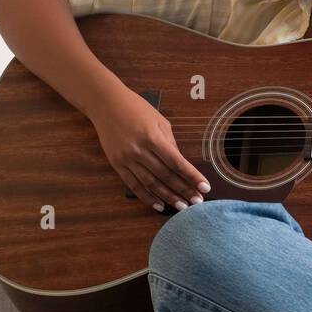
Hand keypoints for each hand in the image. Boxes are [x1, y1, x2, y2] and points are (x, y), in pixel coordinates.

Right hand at [90, 87, 211, 211]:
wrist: (106, 103)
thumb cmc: (137, 108)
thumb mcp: (160, 121)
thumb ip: (170, 144)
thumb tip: (181, 165)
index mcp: (153, 137)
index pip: (177, 162)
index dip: (192, 176)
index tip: (205, 188)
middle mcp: (139, 150)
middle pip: (165, 176)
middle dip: (183, 190)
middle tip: (197, 202)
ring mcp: (126, 159)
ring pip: (150, 184)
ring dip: (168, 197)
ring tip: (182, 207)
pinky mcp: (116, 164)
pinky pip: (133, 185)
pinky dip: (146, 197)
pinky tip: (159, 206)